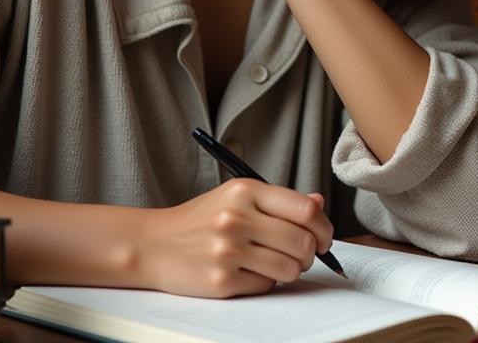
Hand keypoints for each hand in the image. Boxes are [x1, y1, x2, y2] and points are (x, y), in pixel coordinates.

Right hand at [134, 180, 333, 297]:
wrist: (154, 244)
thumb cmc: (201, 219)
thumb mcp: (236, 197)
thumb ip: (278, 201)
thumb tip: (318, 203)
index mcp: (245, 190)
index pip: (304, 210)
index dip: (323, 226)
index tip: (323, 236)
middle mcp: (237, 217)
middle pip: (302, 242)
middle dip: (311, 253)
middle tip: (304, 254)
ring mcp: (228, 250)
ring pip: (290, 268)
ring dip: (291, 270)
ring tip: (275, 262)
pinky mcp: (222, 280)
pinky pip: (267, 286)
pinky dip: (265, 281)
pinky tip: (249, 271)